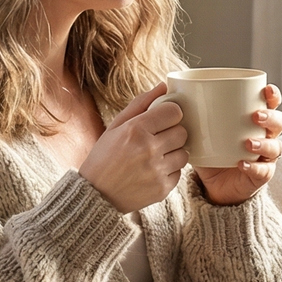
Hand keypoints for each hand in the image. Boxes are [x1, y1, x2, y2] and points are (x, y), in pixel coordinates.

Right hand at [79, 83, 188, 212]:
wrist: (96, 195)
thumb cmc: (104, 158)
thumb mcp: (115, 126)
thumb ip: (140, 104)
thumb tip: (164, 86)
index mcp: (136, 130)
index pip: (174, 112)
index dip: (170, 114)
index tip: (162, 119)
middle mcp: (149, 150)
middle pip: (182, 132)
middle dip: (172, 132)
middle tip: (158, 138)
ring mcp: (157, 171)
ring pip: (184, 153)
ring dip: (173, 152)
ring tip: (155, 156)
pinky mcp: (163, 188)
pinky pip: (179, 172)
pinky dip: (169, 170)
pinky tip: (152, 171)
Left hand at [195, 84, 281, 205]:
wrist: (213, 185)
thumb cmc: (210, 151)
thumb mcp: (200, 130)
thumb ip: (190, 112)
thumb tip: (167, 91)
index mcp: (254, 120)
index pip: (271, 103)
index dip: (273, 95)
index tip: (266, 89)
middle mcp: (265, 136)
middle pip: (279, 122)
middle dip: (271, 117)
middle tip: (255, 116)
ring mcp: (266, 157)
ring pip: (276, 146)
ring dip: (264, 143)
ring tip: (248, 142)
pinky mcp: (261, 176)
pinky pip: (264, 171)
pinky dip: (254, 167)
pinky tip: (242, 164)